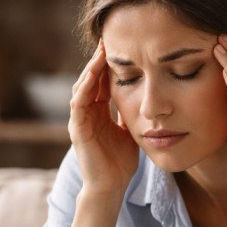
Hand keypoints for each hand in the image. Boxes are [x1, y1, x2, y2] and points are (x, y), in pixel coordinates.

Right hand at [68, 39, 138, 195]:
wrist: (111, 187)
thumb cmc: (121, 162)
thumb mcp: (131, 130)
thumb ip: (133, 113)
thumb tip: (148, 97)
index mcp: (99, 112)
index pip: (102, 82)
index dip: (109, 64)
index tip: (120, 45)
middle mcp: (87, 113)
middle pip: (90, 80)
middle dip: (98, 60)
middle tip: (107, 40)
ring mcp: (80, 121)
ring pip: (82, 88)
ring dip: (90, 70)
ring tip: (100, 52)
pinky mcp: (77, 131)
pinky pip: (78, 104)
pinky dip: (84, 89)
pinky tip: (93, 75)